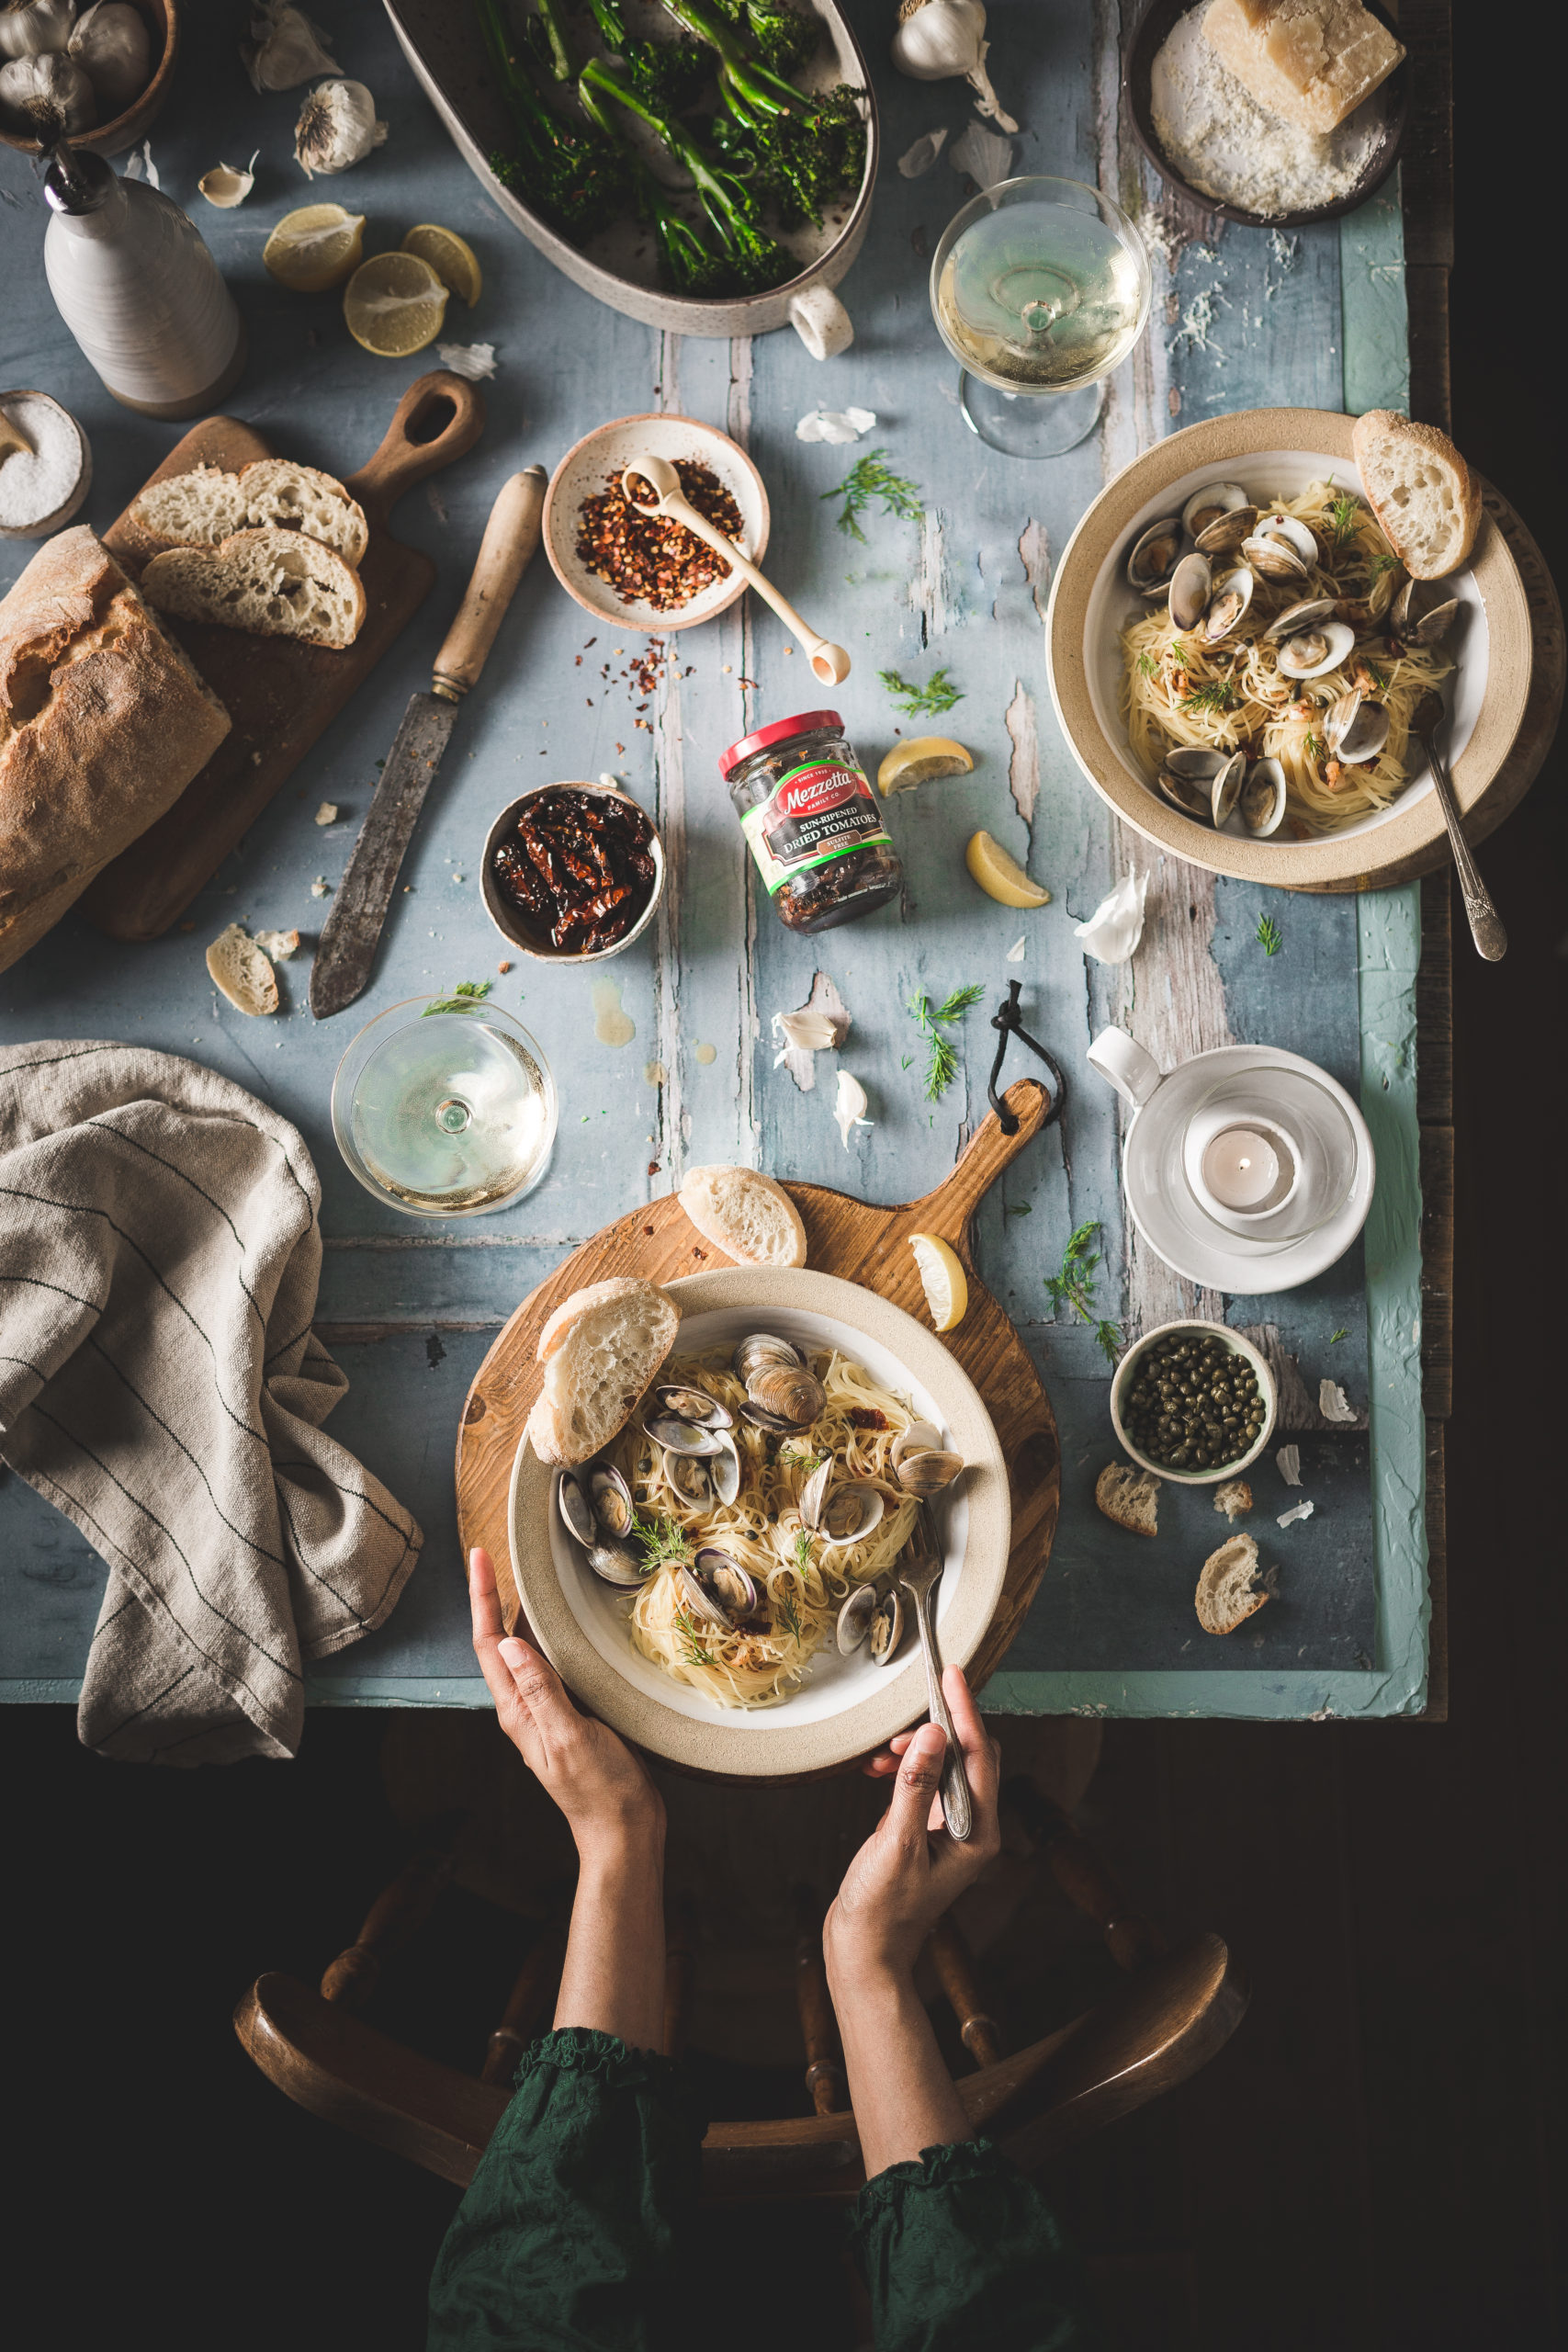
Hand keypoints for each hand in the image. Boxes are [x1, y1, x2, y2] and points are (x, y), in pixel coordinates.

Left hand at [469, 1548, 662, 1862]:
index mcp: (517, 1710)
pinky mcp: (570, 1714)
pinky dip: (551, 1637)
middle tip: (495, 1556)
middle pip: (498, 1643)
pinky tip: (568, 1626)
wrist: (623, 1828)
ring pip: (525, 1652)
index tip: (478, 1558)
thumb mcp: (568, 1735)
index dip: (481, 1598)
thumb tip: (510, 1644)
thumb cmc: (599, 1789)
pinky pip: (552, 1665)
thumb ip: (541, 1690)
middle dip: (492, 1598)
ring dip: (520, 1615)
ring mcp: (547, 1710)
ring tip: (524, 1579)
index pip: (488, 1644)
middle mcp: (525, 1707)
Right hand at [825, 1664, 1000, 1981]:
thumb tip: (933, 1735)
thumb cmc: (883, 1910)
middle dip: (937, 1729)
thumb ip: (916, 1786)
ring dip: (915, 1750)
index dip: (965, 1711)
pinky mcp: (925, 1828)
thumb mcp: (897, 1844)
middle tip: (904, 1718)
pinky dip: (903, 1768)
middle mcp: (971, 1827)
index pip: (979, 1756)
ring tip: (882, 1757)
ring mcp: (949, 1828)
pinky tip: (878, 1772)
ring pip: (943, 1765)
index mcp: (978, 1833)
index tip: (951, 1675)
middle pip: (968, 1756)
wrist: (866, 1951)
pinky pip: (923, 1781)